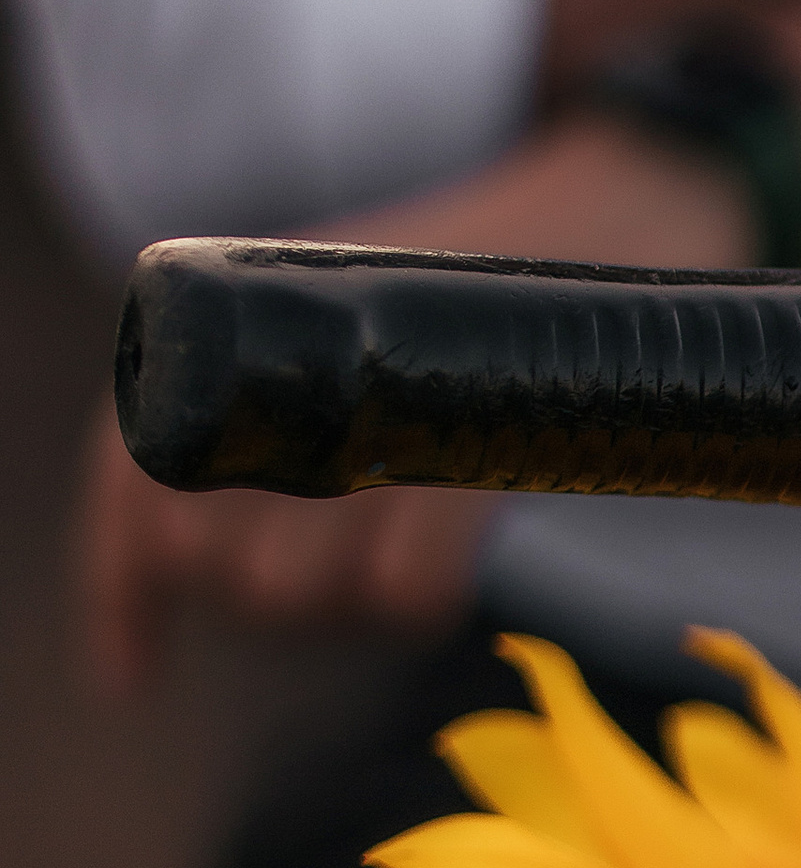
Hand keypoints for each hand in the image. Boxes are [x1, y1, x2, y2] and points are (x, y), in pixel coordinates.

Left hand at [81, 117, 749, 694]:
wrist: (617, 193)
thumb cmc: (485, 272)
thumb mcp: (348, 312)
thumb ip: (273, 404)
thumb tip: (197, 562)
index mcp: (238, 332)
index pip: (125, 484)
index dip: (117, 588)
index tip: (125, 674)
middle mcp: (280, 367)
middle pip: (214, 568)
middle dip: (261, 600)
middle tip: (336, 555)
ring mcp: (370, 409)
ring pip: (294, 593)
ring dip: (344, 604)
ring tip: (395, 547)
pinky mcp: (463, 448)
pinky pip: (406, 594)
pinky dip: (422, 599)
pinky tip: (442, 567)